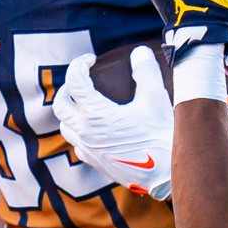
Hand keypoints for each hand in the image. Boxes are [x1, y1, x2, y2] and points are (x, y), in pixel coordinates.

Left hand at [54, 46, 173, 197]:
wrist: (166, 175)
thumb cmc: (160, 136)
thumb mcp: (155, 98)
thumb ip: (145, 71)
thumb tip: (139, 53)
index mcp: (95, 114)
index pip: (74, 81)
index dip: (80, 64)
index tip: (91, 60)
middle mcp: (85, 133)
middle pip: (60, 105)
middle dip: (67, 88)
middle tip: (82, 80)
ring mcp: (89, 150)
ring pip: (65, 127)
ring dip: (70, 111)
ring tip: (84, 103)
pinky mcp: (96, 163)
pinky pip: (77, 145)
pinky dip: (80, 132)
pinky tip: (94, 129)